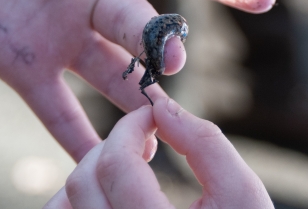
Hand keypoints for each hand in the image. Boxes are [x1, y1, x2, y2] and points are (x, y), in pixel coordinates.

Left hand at [45, 97, 273, 208]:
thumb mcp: (242, 195)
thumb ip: (205, 145)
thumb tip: (162, 107)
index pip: (116, 162)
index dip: (131, 125)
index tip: (152, 115)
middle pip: (84, 180)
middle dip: (111, 144)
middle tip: (144, 139)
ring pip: (65, 205)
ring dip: (93, 171)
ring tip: (129, 164)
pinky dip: (82, 198)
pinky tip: (113, 191)